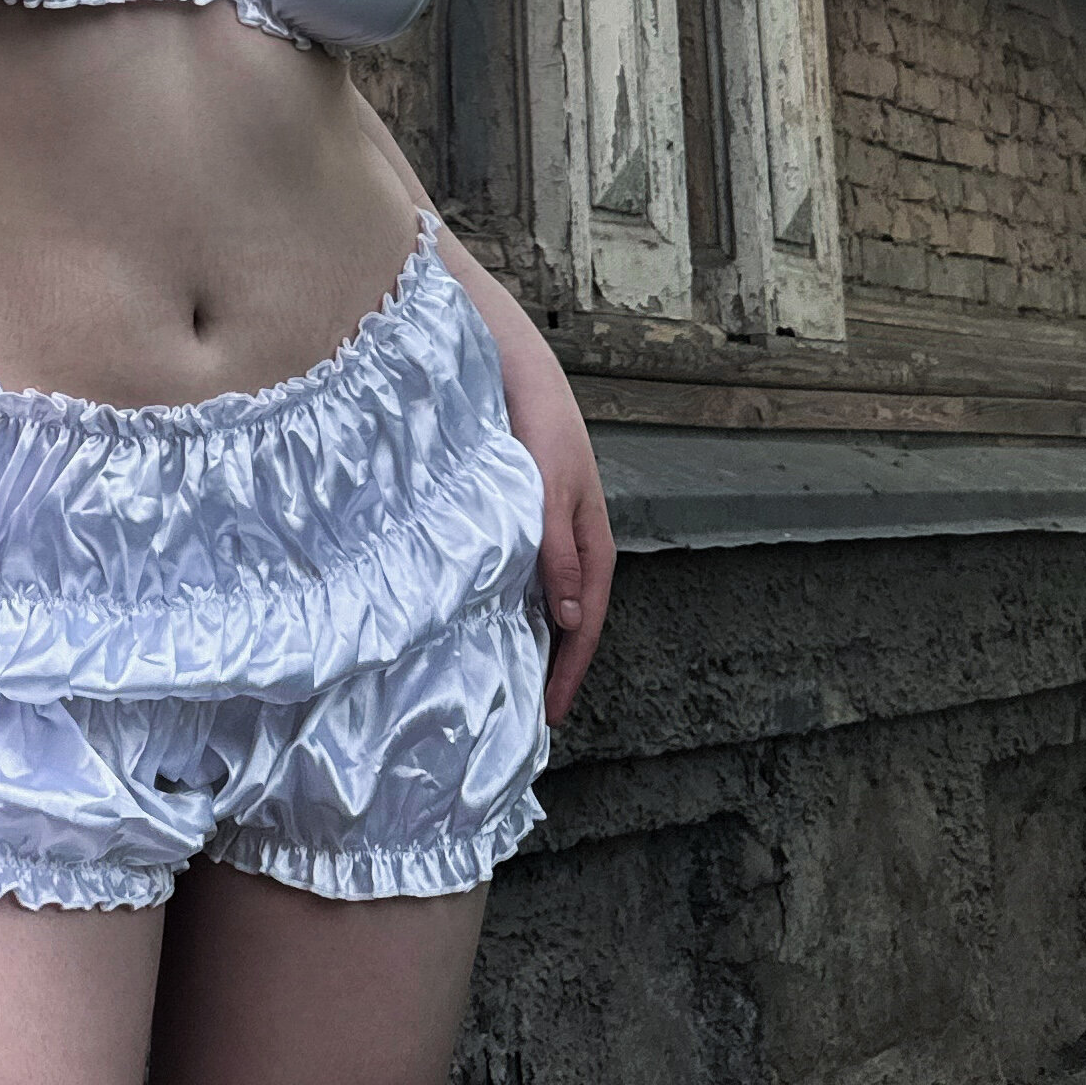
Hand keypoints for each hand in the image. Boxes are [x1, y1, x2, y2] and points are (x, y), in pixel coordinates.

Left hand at [498, 337, 614, 724]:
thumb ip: (556, 551)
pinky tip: (493, 615)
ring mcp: (552, 528)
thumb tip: (567, 620)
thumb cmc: (542, 426)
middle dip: (556, 663)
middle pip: (570, 616)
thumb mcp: (550, 491)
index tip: (549, 714)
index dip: (570, 670)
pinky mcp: (527, 515)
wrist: (521, 370)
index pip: (585, 620)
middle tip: (530, 710)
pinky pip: (528, 572)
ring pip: (548, 597)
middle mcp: (574, 540)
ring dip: (535, 636)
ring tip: (512, 676)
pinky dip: (518, 602)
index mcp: (592, 540)